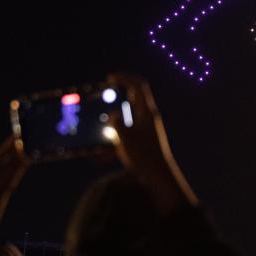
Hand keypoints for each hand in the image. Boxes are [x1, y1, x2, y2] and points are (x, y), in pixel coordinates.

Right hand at [106, 73, 197, 212]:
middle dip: (118, 97)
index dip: (125, 78)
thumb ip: (117, 123)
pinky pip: (125, 140)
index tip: (110, 78)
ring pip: (127, 120)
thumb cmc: (144, 156)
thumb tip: (113, 114)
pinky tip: (97, 159)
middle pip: (134, 100)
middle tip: (103, 96)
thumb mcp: (126, 137)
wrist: (159, 178)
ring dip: (113, 123)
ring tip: (96, 129)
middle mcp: (147, 118)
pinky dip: (112, 146)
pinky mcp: (142, 144)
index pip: (138, 86)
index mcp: (146, 112)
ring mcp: (145, 131)